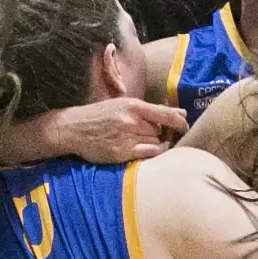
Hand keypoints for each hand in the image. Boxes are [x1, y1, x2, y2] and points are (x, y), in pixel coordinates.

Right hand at [55, 99, 187, 163]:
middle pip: (160, 129)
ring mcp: (126, 137)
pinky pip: (148, 153)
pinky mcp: (121, 152)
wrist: (72, 128)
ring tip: (139, 141)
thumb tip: (178, 113)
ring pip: (155, 141)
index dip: (179, 121)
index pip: (165, 113)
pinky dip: (154, 153)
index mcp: (132, 106)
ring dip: (153, 142)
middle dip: (158, 132)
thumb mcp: (121, 104)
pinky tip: (150, 151)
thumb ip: (147, 109)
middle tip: (148, 134)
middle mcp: (131, 121)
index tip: (185, 125)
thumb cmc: (98, 115)